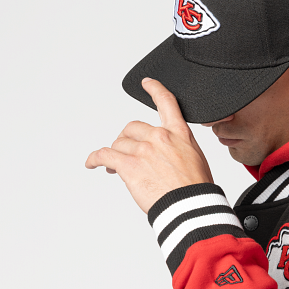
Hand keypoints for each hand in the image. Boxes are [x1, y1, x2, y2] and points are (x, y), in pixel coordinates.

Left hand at [86, 78, 212, 213]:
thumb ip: (178, 149)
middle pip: (132, 128)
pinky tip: (93, 163)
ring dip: (116, 154)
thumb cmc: (196, 189)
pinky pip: (104, 155)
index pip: (167, 103)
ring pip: (118, 143)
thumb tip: (167, 155)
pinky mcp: (129, 165)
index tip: (148, 83)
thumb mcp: (196, 159)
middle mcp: (160, 137)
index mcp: (179, 133)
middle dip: (127, 140)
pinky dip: (95, 158)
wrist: (191, 206)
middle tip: (128, 154)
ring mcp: (143, 150)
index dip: (155, 89)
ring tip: (115, 168)